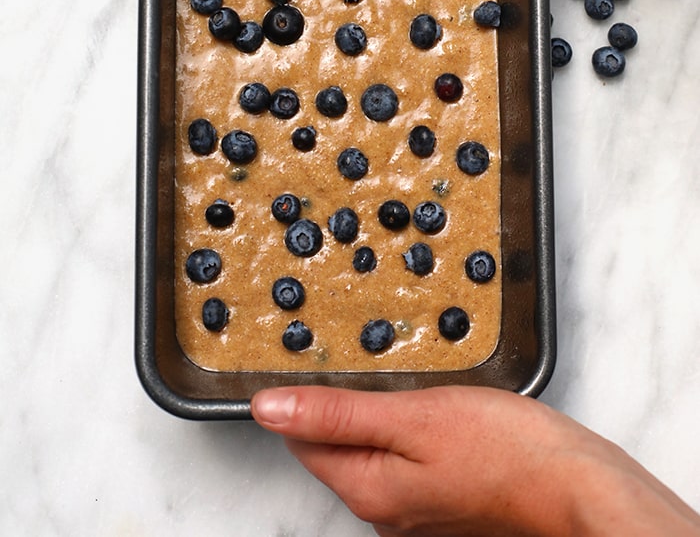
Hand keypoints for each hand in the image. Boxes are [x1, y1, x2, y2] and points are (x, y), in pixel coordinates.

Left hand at [251, 384, 699, 535]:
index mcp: (366, 487)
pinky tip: (428, 402)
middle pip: (334, 445)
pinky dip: (404, 427)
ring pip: (370, 449)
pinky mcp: (443, 502)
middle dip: (337, 400)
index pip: (302, 436)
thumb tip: (267, 408)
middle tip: (355, 352)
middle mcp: (382, 511)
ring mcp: (414, 512)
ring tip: (394, 372)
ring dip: (372, 410)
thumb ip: (338, 413)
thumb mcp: (414, 416)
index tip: (310, 351)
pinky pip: (402, 458)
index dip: (301, 390)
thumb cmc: (504, 449)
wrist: (575, 485)